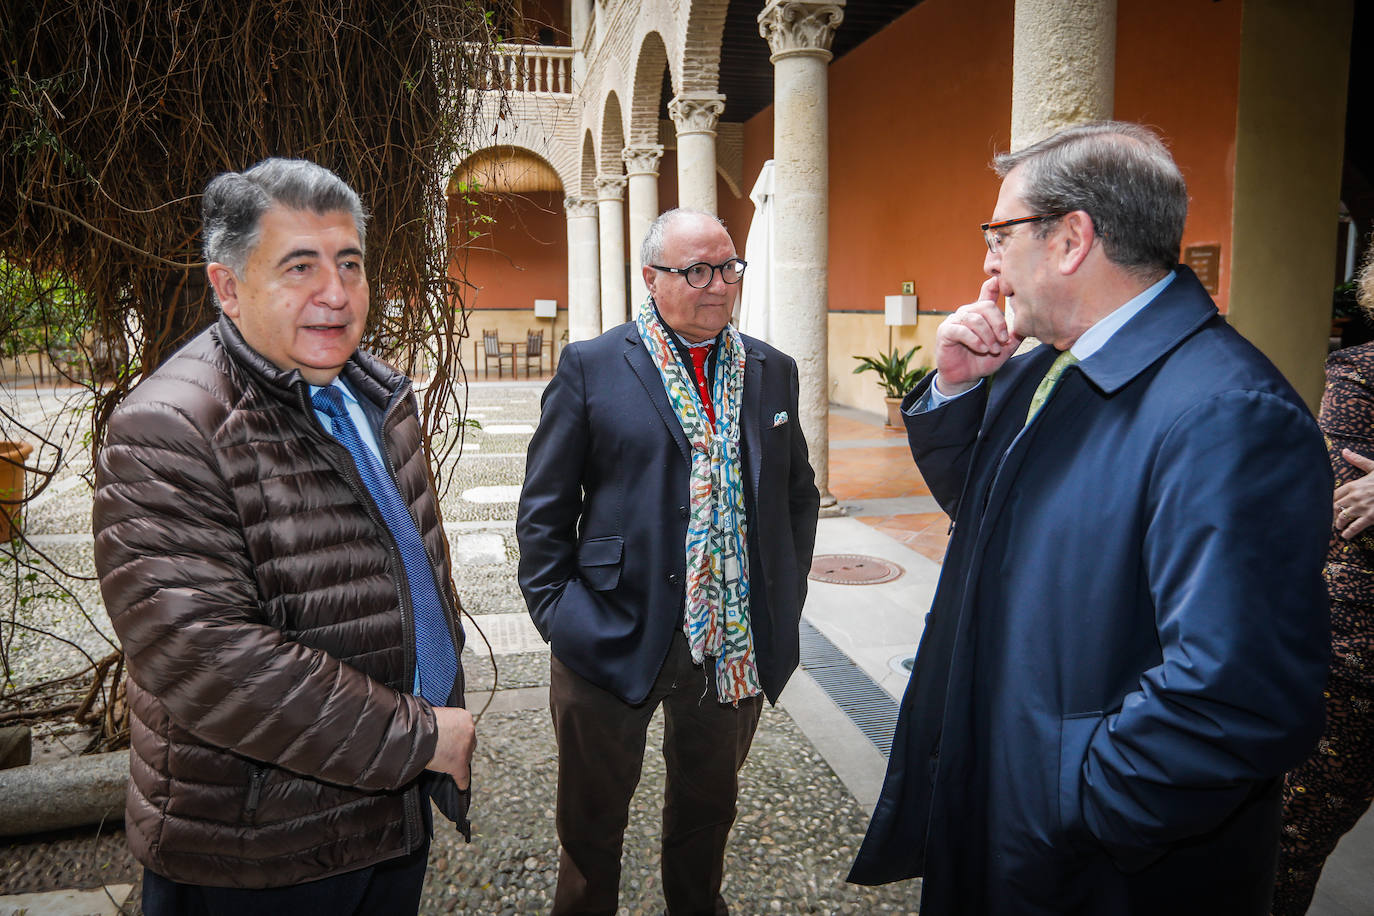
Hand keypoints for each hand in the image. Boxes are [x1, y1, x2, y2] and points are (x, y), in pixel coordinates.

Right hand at [427, 705, 475, 789]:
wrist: (414, 733)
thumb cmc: (420, 722)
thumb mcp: (437, 715)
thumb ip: (446, 722)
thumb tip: (444, 729)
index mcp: (465, 717)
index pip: (466, 730)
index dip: (457, 737)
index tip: (451, 741)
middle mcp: (469, 731)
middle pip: (469, 743)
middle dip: (460, 748)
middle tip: (448, 751)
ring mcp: (466, 748)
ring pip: (466, 758)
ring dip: (457, 761)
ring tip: (446, 763)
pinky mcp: (459, 764)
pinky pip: (463, 776)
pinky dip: (461, 781)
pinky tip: (461, 785)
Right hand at [933, 277, 1022, 394]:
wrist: (964, 378)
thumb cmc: (982, 361)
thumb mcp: (1004, 349)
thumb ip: (1014, 336)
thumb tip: (1027, 324)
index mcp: (982, 313)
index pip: (988, 292)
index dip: (995, 284)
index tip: (1002, 281)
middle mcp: (968, 312)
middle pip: (986, 306)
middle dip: (999, 324)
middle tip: (1004, 340)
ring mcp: (955, 320)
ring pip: (975, 319)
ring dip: (988, 336)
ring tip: (993, 350)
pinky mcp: (945, 331)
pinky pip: (962, 330)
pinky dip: (975, 340)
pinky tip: (982, 349)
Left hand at [1334, 449, 1373, 539]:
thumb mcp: (1373, 467)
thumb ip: (1357, 460)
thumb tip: (1344, 451)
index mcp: (1353, 485)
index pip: (1333, 494)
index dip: (1328, 501)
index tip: (1325, 506)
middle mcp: (1354, 496)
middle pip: (1334, 507)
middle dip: (1330, 514)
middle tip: (1328, 519)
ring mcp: (1362, 507)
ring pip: (1342, 517)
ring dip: (1338, 523)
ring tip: (1338, 527)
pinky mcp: (1370, 517)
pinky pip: (1355, 527)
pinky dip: (1348, 532)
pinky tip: (1346, 536)